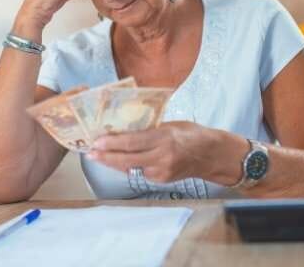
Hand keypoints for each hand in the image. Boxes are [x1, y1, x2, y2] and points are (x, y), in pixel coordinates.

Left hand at [87, 121, 242, 184]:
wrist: (213, 155)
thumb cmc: (193, 134)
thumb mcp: (171, 125)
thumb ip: (150, 129)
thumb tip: (126, 129)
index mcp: (164, 138)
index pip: (132, 142)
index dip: (112, 143)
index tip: (96, 141)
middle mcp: (162, 157)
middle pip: (127, 159)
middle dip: (106, 157)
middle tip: (90, 152)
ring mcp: (162, 171)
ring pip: (131, 168)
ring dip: (113, 162)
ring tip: (98, 156)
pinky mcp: (162, 179)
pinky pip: (139, 172)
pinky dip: (127, 166)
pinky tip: (116, 161)